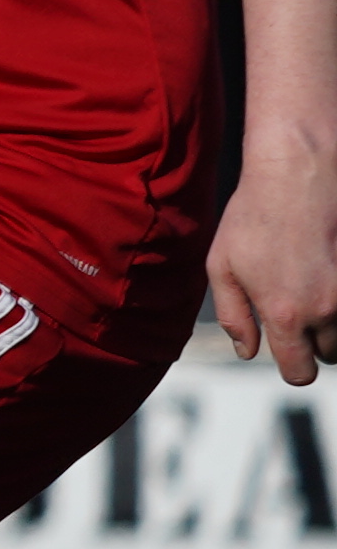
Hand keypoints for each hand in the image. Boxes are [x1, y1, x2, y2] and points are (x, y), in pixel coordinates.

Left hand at [210, 134, 336, 382]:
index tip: (288, 353)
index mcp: (285, 315)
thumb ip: (234, 316)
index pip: (299, 373)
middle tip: (299, 315)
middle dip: (315, 345)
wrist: (298, 176)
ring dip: (334, 326)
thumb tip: (248, 352)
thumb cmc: (252, 219)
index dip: (293, 369)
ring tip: (312, 293)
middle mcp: (325, 310)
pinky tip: (325, 275)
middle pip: (330, 356)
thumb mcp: (223, 266)